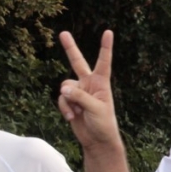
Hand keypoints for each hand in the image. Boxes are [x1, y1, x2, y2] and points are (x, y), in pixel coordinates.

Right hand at [56, 30, 118, 150]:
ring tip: (77, 112)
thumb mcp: (96, 109)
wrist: (97, 140)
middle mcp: (89, 84)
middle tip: (63, 33)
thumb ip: (80, 97)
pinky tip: (72, 117)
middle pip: (77, 62)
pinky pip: (62, 99)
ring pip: (65, 87)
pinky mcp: (70, 102)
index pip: (104, 62)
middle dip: (70, 48)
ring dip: (68, 100)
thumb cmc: (104, 124)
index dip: (105, 47)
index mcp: (101, 83)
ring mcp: (79, 92)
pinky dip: (65, 108)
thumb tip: (63, 89)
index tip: (108, 32)